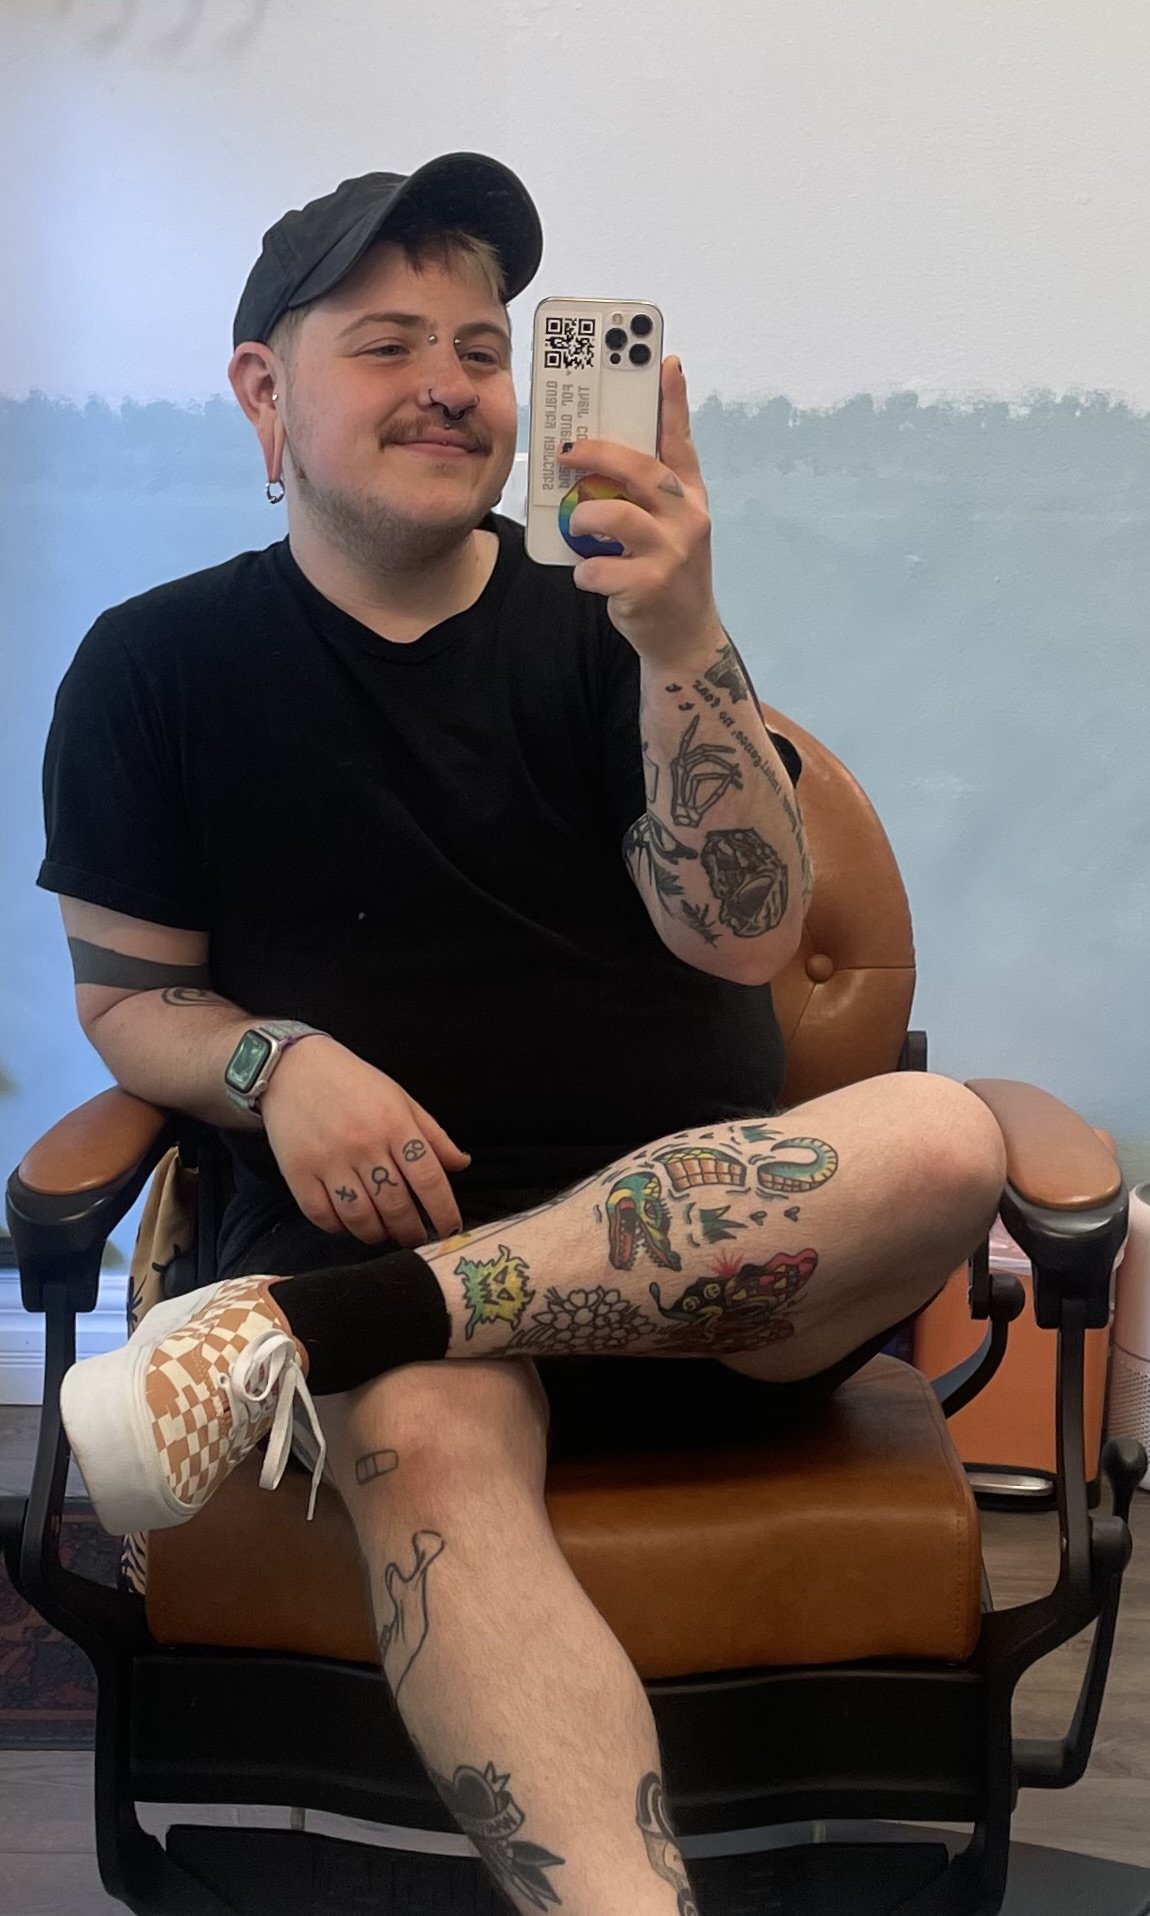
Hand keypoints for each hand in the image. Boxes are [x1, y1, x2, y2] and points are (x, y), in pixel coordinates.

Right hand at [259, 1036, 470, 1247]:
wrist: (293, 1068)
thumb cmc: (353, 1083)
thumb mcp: (400, 1098)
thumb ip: (432, 1134)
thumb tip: (460, 1164)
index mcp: (395, 1124)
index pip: (429, 1179)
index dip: (443, 1211)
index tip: (450, 1228)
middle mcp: (364, 1144)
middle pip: (396, 1206)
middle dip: (411, 1232)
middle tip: (415, 1238)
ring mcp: (330, 1160)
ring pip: (360, 1218)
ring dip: (377, 1235)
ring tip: (384, 1234)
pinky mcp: (298, 1171)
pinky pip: (323, 1215)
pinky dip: (339, 1228)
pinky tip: (348, 1223)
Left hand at [555, 356, 723, 665]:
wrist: (684, 636)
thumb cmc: (665, 569)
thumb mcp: (668, 523)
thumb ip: (646, 488)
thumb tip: (603, 451)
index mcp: (689, 494)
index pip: (680, 439)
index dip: (673, 400)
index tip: (663, 361)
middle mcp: (688, 517)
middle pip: (640, 469)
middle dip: (597, 453)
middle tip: (566, 452)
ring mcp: (672, 552)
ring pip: (615, 516)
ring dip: (585, 518)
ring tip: (579, 525)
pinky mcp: (650, 586)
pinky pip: (599, 568)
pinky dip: (584, 571)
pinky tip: (588, 575)